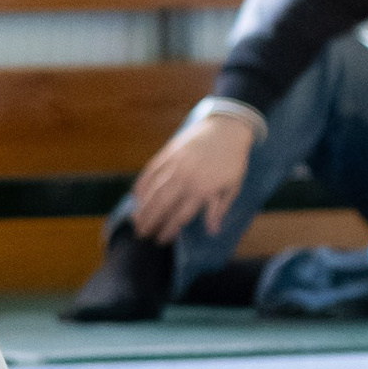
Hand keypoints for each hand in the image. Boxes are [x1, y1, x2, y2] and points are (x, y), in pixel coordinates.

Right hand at [125, 104, 258, 242]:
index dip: (169, 229)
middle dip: (150, 221)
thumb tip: (212, 231)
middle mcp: (185, 178)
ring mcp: (174, 164)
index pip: (180, 215)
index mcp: (203, 189)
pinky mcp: (168, 152)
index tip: (160, 240)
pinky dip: (142, 184)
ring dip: (142, 206)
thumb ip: (219, 209)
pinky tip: (135, 196)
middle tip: (140, 234)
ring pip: (153, 189)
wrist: (227, 128)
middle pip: (162, 204)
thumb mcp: (232, 187)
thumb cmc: (233, 160)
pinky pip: (150, 171)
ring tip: (135, 219)